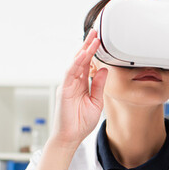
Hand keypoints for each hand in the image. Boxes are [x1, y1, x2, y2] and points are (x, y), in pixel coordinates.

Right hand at [49, 30, 107, 148]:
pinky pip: (70, 74)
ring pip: (75, 63)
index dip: (92, 52)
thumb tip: (103, 70)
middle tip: (95, 32)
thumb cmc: (81, 122)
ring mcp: (68, 85)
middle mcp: (73, 82)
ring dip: (84, 50)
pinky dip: (76, 63)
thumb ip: (98, 85)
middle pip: (80, 59)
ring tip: (92, 39)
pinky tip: (83, 55)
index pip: (87, 64)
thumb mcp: (96, 102)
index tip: (99, 40)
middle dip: (87, 45)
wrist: (70, 137)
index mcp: (81, 84)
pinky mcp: (64, 91)